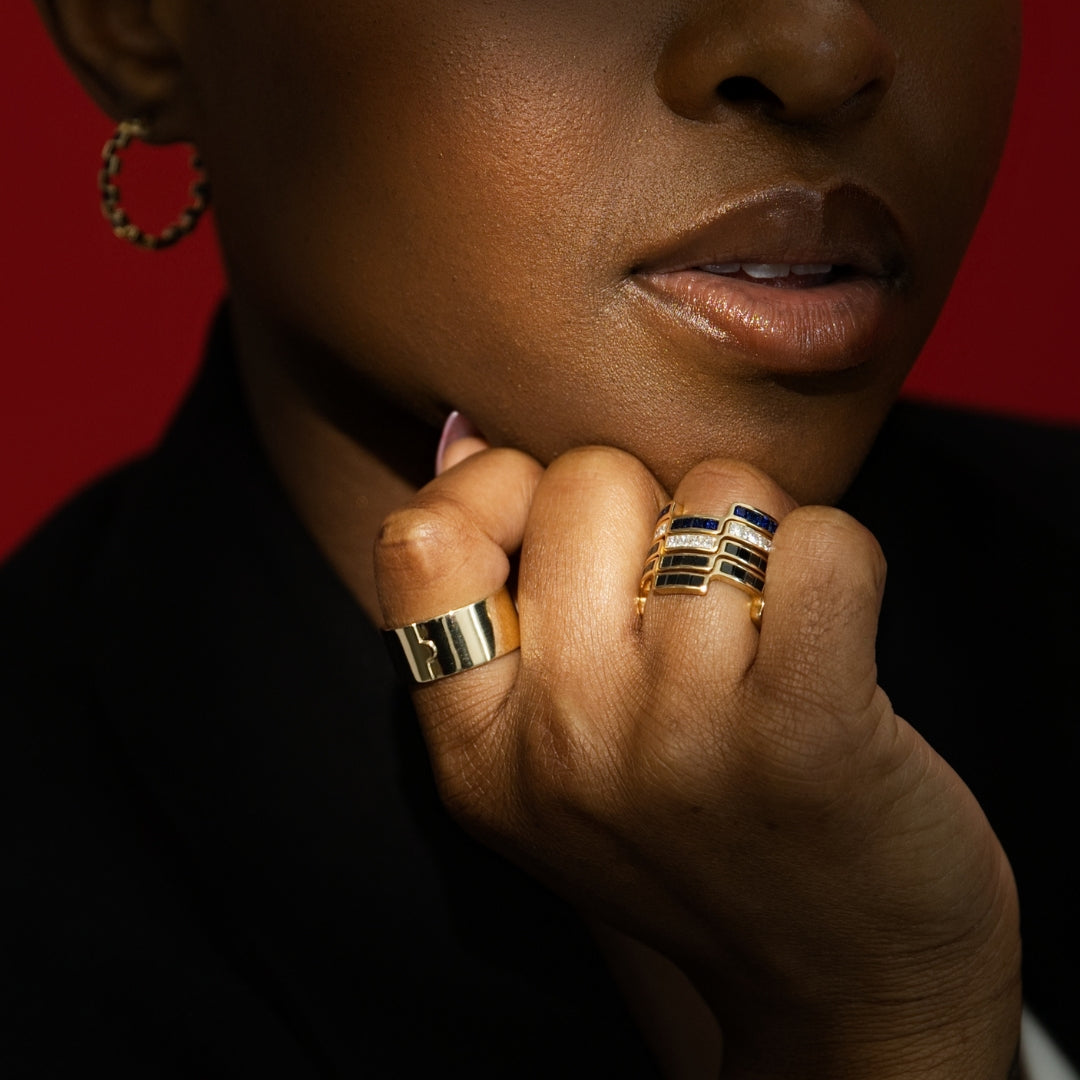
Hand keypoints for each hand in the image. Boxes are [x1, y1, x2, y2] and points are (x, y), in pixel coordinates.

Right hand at [374, 445, 1020, 1077]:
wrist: (843, 986)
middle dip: (651, 505)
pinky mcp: (803, 734)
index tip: (572, 532)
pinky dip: (839, 557)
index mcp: (479, 752)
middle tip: (690, 593)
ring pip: (713, 495)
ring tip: (766, 625)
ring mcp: (677, 740)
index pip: (421, 538)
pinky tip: (832, 629)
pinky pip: (819, 540)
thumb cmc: (701, 847)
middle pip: (583, 481)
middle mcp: (560, 744)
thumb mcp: (555, 765)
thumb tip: (466, 435)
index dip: (495, 488)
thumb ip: (501, 610)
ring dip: (759, 536)